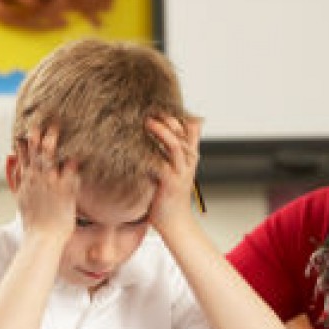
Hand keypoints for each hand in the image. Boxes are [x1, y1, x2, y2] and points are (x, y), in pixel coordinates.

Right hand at [14, 126, 78, 243]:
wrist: (42, 240)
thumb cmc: (34, 221)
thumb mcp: (19, 197)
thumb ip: (14, 175)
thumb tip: (8, 156)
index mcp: (27, 181)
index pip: (24, 156)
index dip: (25, 141)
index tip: (27, 126)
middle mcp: (36, 181)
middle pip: (35, 155)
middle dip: (38, 138)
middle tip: (41, 121)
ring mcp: (50, 187)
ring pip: (49, 162)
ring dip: (51, 145)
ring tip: (55, 130)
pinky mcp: (64, 194)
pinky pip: (70, 176)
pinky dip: (73, 165)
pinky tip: (78, 155)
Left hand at [144, 114, 201, 231]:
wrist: (175, 223)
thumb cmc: (169, 196)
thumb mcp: (172, 169)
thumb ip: (168, 152)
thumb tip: (154, 133)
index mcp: (189, 156)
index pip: (190, 127)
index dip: (176, 114)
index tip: (158, 105)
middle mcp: (188, 161)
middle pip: (184, 132)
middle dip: (168, 118)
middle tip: (150, 110)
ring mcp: (181, 172)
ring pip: (175, 145)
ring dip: (162, 132)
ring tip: (148, 123)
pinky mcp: (171, 183)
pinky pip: (163, 164)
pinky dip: (152, 155)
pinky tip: (138, 149)